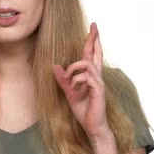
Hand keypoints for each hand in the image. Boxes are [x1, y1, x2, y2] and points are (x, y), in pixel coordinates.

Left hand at [52, 23, 109, 138]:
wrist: (92, 126)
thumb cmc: (83, 110)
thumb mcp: (69, 93)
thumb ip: (63, 80)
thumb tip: (55, 66)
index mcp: (90, 76)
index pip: (91, 55)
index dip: (92, 41)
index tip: (93, 28)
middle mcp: (96, 76)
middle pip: (96, 53)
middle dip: (94, 39)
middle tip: (94, 26)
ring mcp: (98, 82)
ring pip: (87, 64)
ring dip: (74, 68)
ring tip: (69, 81)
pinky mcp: (98, 90)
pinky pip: (87, 77)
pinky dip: (77, 80)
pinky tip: (74, 89)